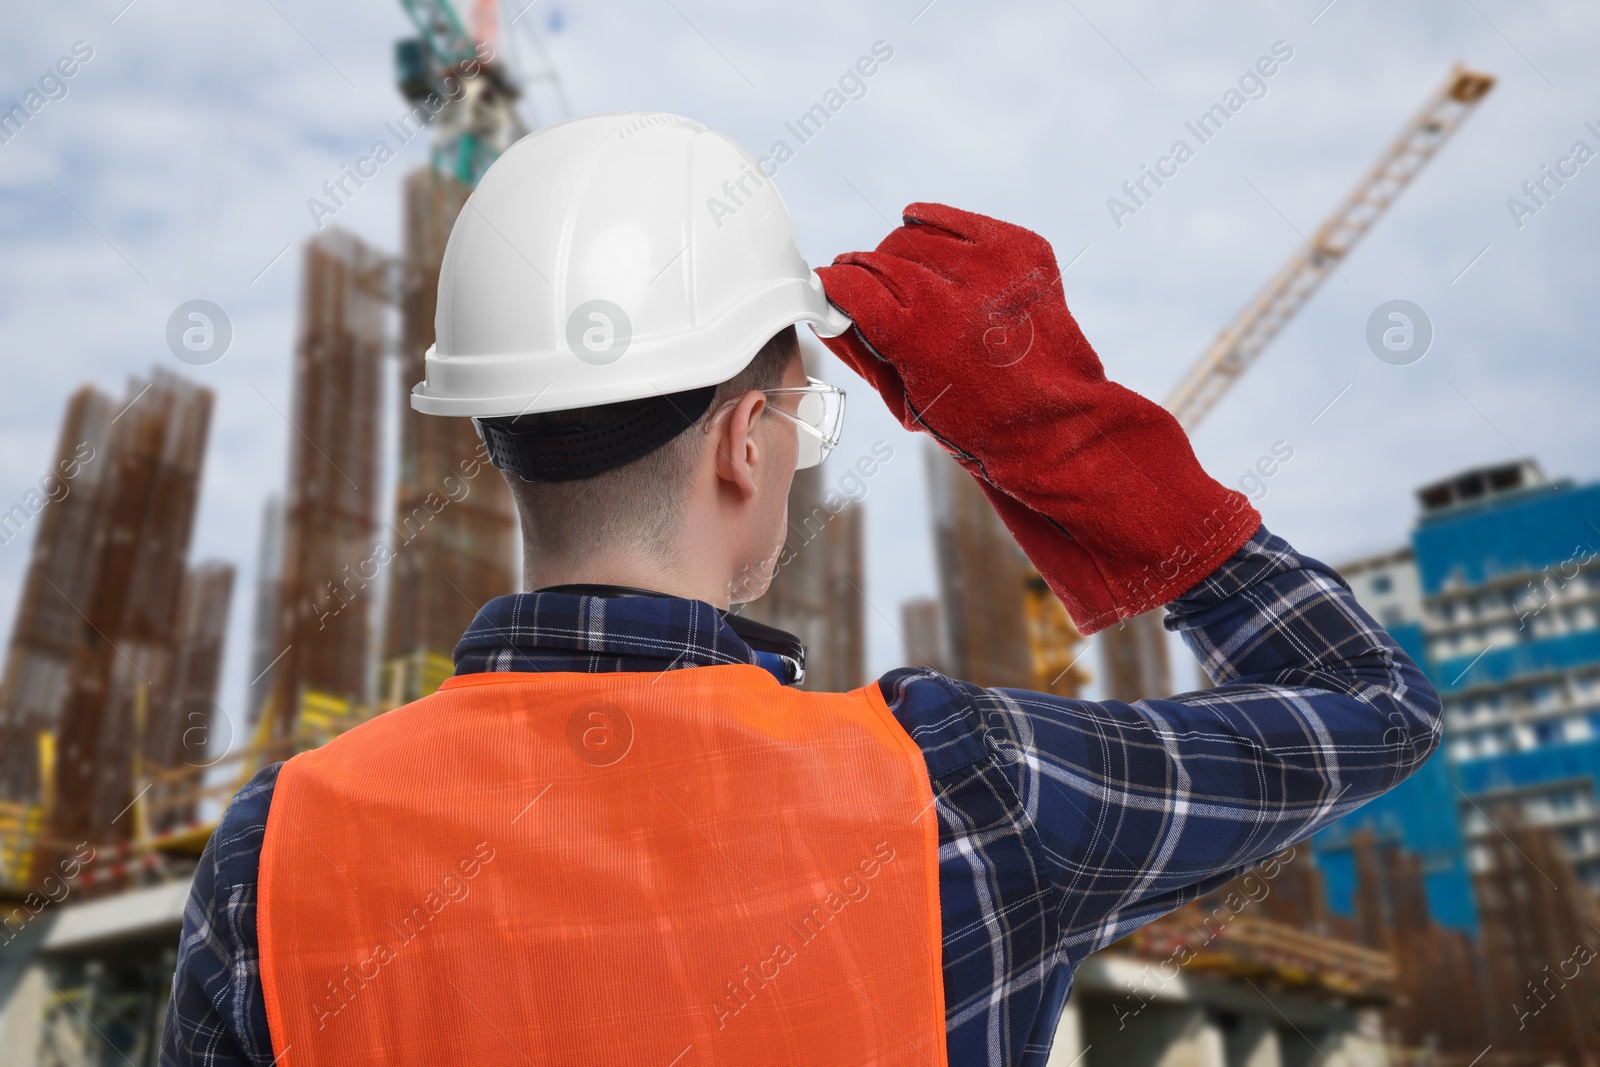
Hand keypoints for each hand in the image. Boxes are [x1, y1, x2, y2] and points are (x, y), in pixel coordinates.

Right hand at [816, 203, 1258, 633]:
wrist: (1057, 424)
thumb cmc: (976, 423)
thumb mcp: (903, 400)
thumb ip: (861, 349)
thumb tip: (829, 312)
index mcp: (917, 333)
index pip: (850, 284)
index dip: (831, 286)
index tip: (827, 289)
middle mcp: (954, 292)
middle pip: (879, 257)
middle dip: (862, 272)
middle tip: (861, 288)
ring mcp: (992, 266)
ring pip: (914, 234)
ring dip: (899, 254)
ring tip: (905, 281)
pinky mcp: (1021, 249)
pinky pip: (957, 220)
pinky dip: (936, 228)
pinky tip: (930, 247)